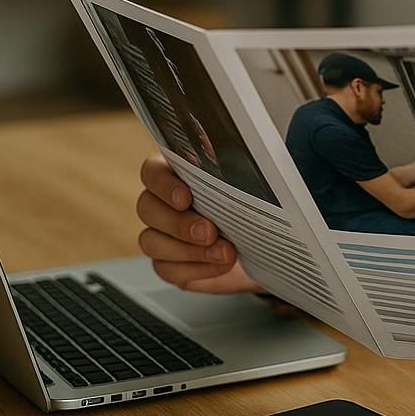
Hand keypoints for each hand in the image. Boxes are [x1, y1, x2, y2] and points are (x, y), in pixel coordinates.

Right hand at [136, 154, 263, 294]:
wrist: (267, 244)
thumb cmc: (254, 207)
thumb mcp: (251, 181)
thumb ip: (233, 163)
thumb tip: (228, 147)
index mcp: (176, 174)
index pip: (152, 172)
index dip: (164, 185)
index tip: (186, 198)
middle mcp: (162, 203)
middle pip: (147, 208)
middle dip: (179, 223)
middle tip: (209, 231)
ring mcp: (161, 235)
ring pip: (151, 242)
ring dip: (189, 250)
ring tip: (224, 252)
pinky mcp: (168, 264)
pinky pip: (167, 269)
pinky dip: (196, 268)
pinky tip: (220, 264)